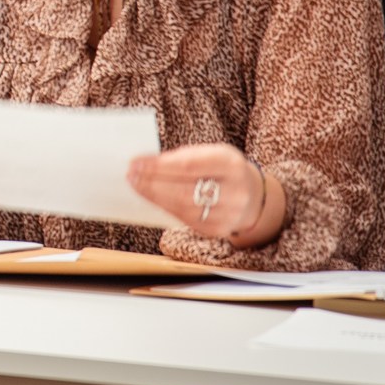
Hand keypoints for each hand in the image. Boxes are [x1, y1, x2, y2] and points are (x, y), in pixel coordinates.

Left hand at [128, 143, 283, 246]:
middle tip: (130, 174)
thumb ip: (184, 157)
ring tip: (135, 185)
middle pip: (184, 189)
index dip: (159, 165)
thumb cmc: (223, 171)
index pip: (189, 166)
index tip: (136, 161)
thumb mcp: (212, 154)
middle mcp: (235, 192)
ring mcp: (228, 215)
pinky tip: (150, 198)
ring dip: (153, 196)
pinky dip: (164, 207)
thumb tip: (146, 162)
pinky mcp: (218, 230)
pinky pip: (184, 219)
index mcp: (232, 166)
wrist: (253, 197)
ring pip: (182, 207)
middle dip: (152, 182)